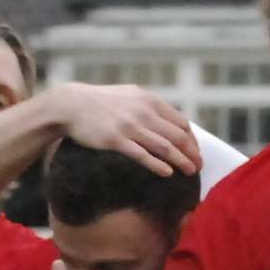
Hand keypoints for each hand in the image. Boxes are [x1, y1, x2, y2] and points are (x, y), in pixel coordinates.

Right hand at [50, 83, 199, 176]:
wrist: (71, 104)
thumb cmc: (101, 102)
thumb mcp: (129, 96)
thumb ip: (149, 106)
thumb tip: (169, 122)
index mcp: (149, 100)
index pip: (181, 122)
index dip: (192, 139)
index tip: (195, 152)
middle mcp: (143, 111)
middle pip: (177, 136)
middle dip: (192, 153)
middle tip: (199, 167)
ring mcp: (129, 126)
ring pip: (164, 147)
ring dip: (181, 161)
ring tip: (190, 172)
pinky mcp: (115, 140)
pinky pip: (142, 155)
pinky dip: (158, 165)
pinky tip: (168, 173)